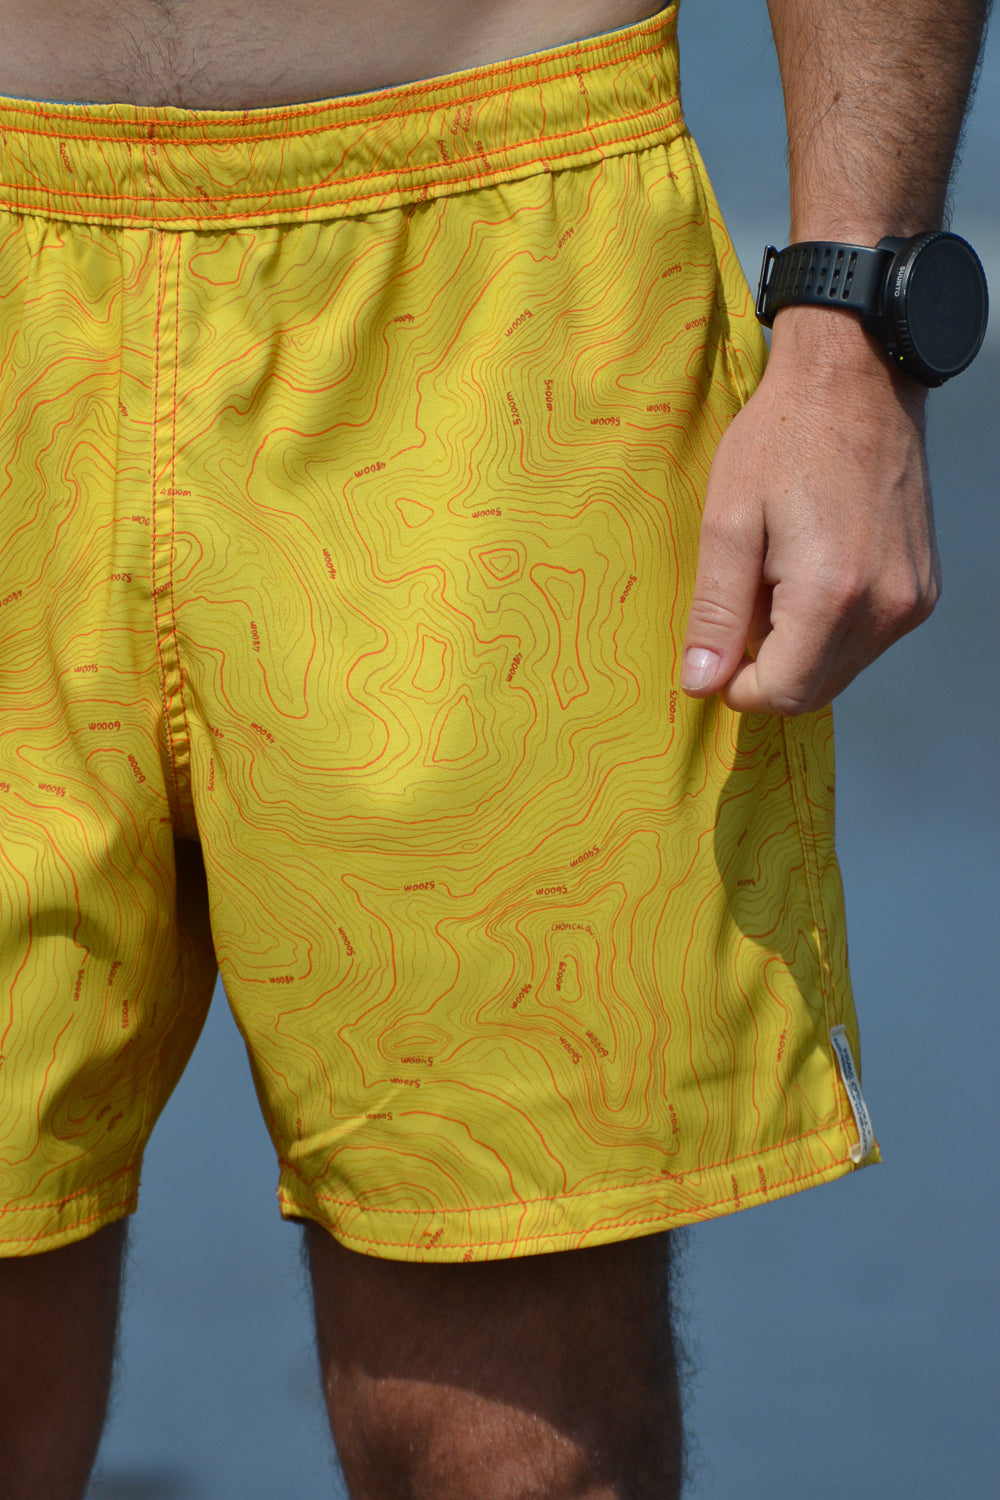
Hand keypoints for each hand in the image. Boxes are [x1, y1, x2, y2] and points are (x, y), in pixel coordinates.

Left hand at [680, 307, 940, 715]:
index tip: (719, 646)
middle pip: (814, 691)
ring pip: (840, 670)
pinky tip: (814, 569)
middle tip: (748, 599)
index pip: (782, 695)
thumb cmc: (783, 439)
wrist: (857, 379)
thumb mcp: (727, 522)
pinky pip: (867, 639)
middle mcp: (885, 607)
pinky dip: (831, 626)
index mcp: (832, 595)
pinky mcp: (922, 588)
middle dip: (769, 667)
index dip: (738, 686)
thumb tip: (702, 684)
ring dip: (799, 646)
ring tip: (781, 575)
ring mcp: (912, 599)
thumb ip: (715, 612)